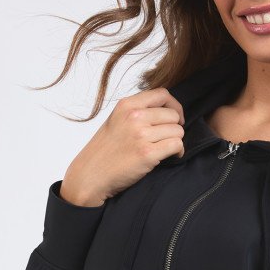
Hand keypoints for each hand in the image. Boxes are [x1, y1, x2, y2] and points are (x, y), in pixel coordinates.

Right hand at [61, 87, 184, 205]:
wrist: (90, 175)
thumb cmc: (104, 151)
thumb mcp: (116, 120)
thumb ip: (137, 111)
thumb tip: (166, 110)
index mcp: (127, 105)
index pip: (162, 94)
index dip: (174, 106)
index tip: (174, 117)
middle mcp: (134, 117)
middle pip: (173, 115)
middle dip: (175, 128)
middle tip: (167, 138)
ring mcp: (141, 135)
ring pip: (178, 131)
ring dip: (176, 141)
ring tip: (166, 149)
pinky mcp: (147, 153)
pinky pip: (176, 145)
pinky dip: (178, 152)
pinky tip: (171, 156)